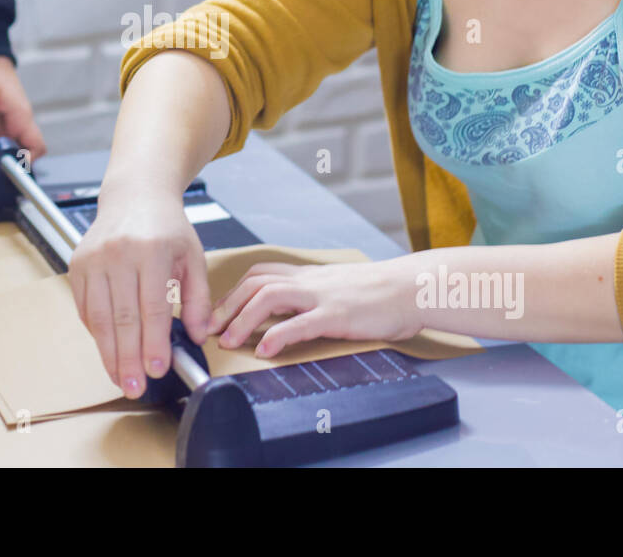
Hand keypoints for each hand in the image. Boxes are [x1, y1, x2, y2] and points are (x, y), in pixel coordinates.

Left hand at [0, 55, 46, 161]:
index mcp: (22, 116)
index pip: (37, 147)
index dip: (27, 161)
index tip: (9, 167)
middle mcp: (21, 121)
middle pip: (27, 151)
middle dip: (10, 162)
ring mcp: (14, 122)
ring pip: (13, 147)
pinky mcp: (5, 121)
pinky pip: (3, 140)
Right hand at [68, 189, 212, 398]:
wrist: (135, 195)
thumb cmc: (167, 227)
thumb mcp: (193, 257)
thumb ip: (198, 299)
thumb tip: (198, 336)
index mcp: (152, 250)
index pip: (152, 307)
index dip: (154, 342)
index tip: (157, 369)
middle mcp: (119, 253)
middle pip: (122, 317)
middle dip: (128, 357)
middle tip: (134, 387)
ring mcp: (93, 259)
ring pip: (98, 317)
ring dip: (108, 353)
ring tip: (119, 378)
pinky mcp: (77, 265)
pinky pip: (84, 308)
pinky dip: (96, 333)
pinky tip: (108, 350)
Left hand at [207, 259, 423, 358]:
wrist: (413, 288)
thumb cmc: (380, 292)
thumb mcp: (340, 287)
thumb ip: (314, 294)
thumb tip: (294, 310)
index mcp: (309, 276)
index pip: (261, 273)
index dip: (234, 292)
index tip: (218, 312)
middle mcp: (309, 281)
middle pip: (255, 282)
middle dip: (227, 305)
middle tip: (210, 329)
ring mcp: (322, 296)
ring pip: (269, 297)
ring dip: (242, 319)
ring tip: (227, 340)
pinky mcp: (337, 314)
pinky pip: (300, 323)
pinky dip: (277, 335)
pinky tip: (263, 349)